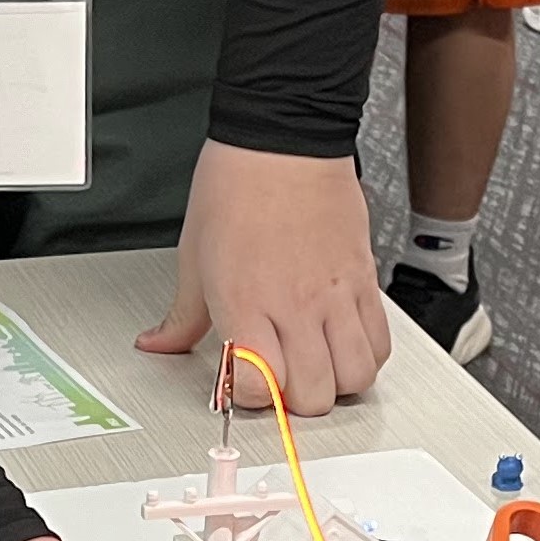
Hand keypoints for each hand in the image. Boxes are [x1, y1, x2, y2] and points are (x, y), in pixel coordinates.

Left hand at [136, 142, 393, 415]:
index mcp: (245, 302)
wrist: (284, 138)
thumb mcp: (193, 255)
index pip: (258, 388)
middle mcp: (295, 305)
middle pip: (313, 397)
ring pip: (355, 377)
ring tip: (314, 366)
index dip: (248, 398)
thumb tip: (160, 341)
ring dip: (334, 383)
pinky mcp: (365, 281)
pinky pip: (379, 343)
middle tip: (279, 380)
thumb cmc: (238, 184)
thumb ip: (182, 315)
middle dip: (294, 402)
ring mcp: (335, 296)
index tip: (241, 383)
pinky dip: (365, 356)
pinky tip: (342, 343)